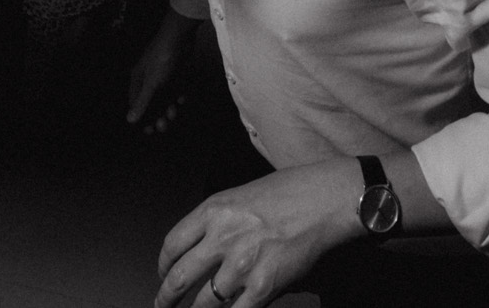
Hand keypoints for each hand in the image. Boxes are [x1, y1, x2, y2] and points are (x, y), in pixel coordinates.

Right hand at [127, 9, 200, 133]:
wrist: (180, 37)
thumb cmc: (162, 60)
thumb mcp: (152, 84)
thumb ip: (142, 102)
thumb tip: (129, 120)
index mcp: (137, 80)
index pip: (136, 103)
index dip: (142, 117)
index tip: (149, 131)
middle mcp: (148, 77)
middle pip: (151, 101)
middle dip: (157, 114)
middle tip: (163, 126)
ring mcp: (162, 74)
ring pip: (164, 95)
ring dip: (168, 106)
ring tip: (173, 113)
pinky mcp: (174, 70)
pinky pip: (174, 87)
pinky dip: (178, 94)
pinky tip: (182, 99)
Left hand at [155, 160, 363, 307]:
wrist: (326, 199)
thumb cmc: (292, 191)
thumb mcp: (243, 195)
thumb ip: (220, 222)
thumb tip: (206, 250)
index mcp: (213, 210)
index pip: (172, 244)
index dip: (162, 266)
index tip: (163, 274)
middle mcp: (221, 237)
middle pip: (179, 278)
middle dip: (166, 298)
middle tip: (162, 306)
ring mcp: (241, 264)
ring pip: (204, 303)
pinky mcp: (263, 286)